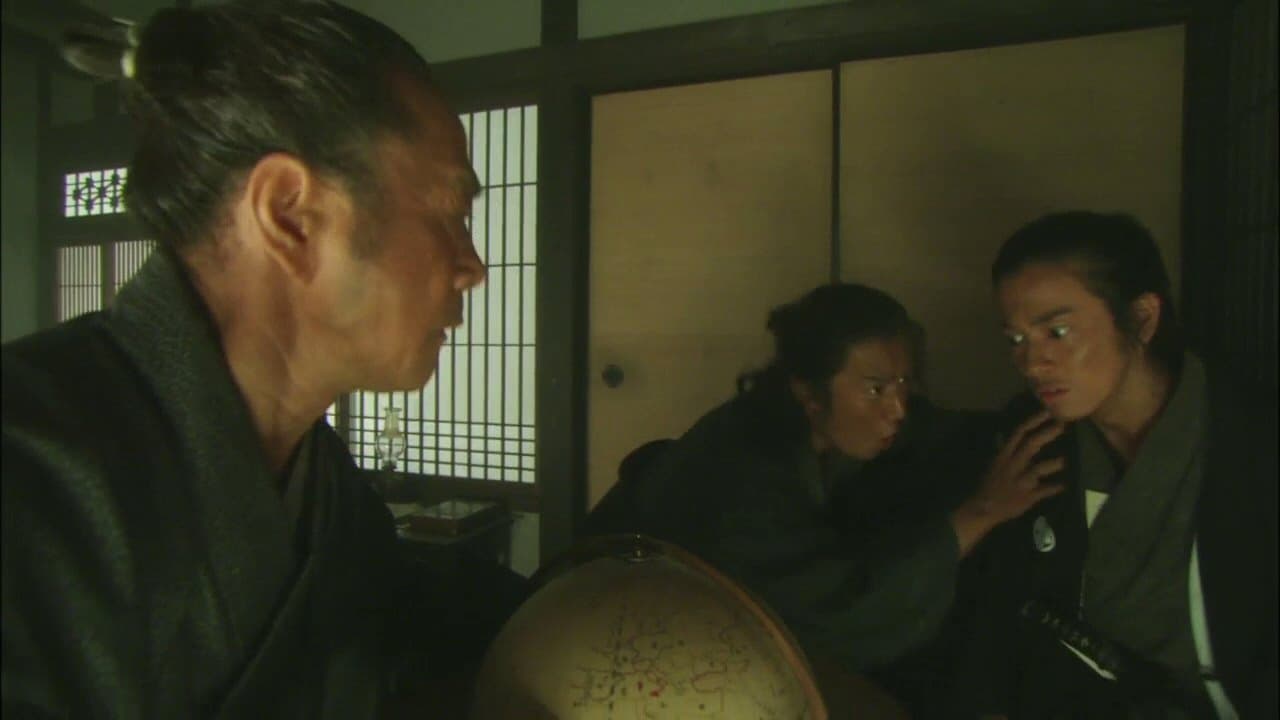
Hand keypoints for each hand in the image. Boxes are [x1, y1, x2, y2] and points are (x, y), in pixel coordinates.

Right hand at [951, 411, 1065, 555]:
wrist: (983, 508)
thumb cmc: (988, 485)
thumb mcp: (993, 465)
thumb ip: (1002, 450)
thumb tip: (1001, 435)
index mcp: (1004, 456)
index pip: (1018, 433)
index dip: (1033, 422)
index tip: (1047, 413)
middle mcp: (1013, 465)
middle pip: (1031, 445)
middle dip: (1047, 434)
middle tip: (1062, 426)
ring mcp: (1021, 481)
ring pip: (1037, 469)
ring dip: (1052, 464)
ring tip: (1063, 461)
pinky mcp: (1027, 497)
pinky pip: (1043, 491)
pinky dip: (1054, 488)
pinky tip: (1063, 485)